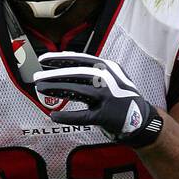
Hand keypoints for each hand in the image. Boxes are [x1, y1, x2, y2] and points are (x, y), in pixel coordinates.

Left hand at [33, 51, 163, 146]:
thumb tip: (64, 63)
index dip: (61, 59)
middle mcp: (109, 79)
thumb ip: (91, 71)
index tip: (43, 59)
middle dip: (54, 74)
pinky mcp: (106, 116)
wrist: (142, 120)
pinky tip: (54, 116)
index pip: (80, 59)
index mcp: (108, 68)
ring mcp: (108, 97)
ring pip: (78, 89)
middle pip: (76, 73)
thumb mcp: (111, 78)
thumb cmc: (121, 98)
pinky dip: (67, 116)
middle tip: (36, 76)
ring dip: (57, 88)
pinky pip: (83, 115)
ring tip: (40, 88)